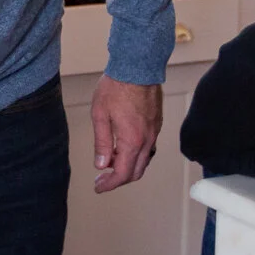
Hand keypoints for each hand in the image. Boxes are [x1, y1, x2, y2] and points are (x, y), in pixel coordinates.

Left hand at [90, 78, 164, 193]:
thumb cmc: (116, 87)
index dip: (109, 184)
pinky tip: (123, 148)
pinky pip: (149, 148)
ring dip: (128, 167)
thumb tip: (101, 165)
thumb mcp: (100, 115)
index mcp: (132, 141)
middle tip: (102, 179)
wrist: (138, 67)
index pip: (122, 174)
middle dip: (118, 179)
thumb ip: (101, 143)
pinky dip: (136, 155)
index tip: (98, 187)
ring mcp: (154, 132)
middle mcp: (146, 140)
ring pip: (144, 161)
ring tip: (110, 164)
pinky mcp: (156, 123)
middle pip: (135, 172)